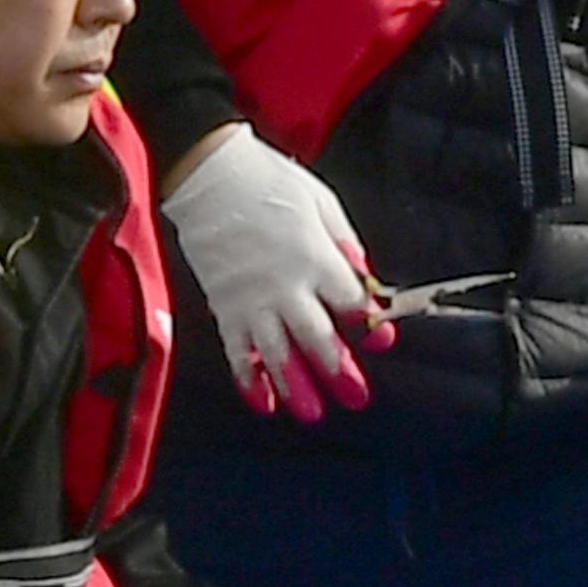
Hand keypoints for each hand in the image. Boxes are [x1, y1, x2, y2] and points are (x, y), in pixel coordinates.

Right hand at [159, 124, 394, 423]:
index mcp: (315, 258)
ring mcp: (250, 298)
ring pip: (276, 353)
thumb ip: (346, 246)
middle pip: (317, 338)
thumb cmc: (267, 181)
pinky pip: (236, 349)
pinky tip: (263, 400)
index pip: (350, 303)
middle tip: (355, 398)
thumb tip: (366, 278)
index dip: (369, 325)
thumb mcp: (322, 204)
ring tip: (311, 413)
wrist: (207, 172)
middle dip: (338, 371)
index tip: (381, 341)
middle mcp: (284, 285)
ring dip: (295, 386)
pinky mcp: (222, 303)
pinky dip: (249, 378)